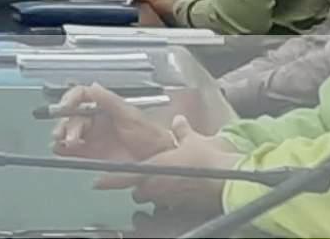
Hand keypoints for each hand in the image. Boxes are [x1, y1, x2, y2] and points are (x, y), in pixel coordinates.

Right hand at [50, 84, 176, 163]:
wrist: (160, 162)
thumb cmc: (150, 136)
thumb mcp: (131, 115)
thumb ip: (110, 101)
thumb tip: (93, 86)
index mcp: (104, 107)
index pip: (81, 96)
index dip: (70, 99)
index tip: (64, 107)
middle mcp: (96, 120)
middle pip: (73, 116)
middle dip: (66, 124)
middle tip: (66, 135)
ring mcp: (94, 137)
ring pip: (71, 132)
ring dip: (63, 135)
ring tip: (62, 142)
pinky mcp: (93, 154)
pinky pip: (73, 150)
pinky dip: (64, 149)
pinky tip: (60, 150)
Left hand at [103, 117, 233, 209]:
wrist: (231, 182)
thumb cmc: (210, 161)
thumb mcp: (194, 140)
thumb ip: (182, 131)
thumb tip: (179, 122)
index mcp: (155, 168)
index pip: (124, 176)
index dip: (109, 180)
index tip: (97, 182)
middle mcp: (158, 186)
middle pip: (138, 191)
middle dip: (139, 185)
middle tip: (147, 176)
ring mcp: (170, 199)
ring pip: (153, 199)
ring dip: (154, 193)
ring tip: (166, 183)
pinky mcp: (183, 207)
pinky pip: (170, 204)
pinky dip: (171, 198)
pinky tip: (182, 190)